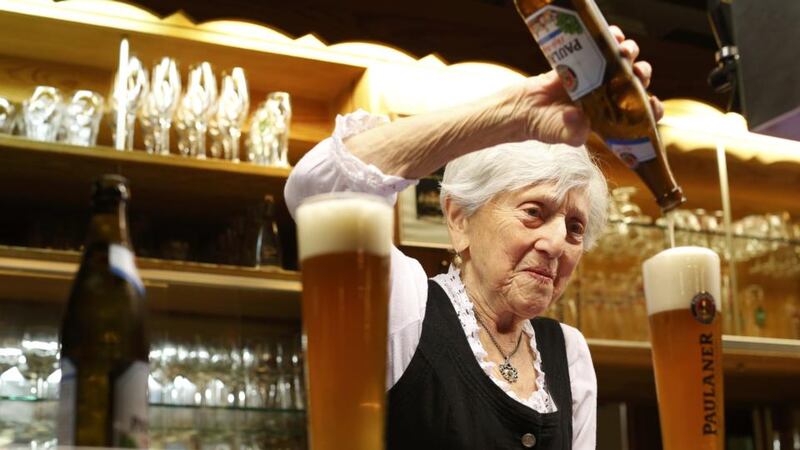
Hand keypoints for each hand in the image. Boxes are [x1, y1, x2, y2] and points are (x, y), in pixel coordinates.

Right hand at [508, 26, 663, 145]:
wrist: (526, 108)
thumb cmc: (547, 125)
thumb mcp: (562, 135)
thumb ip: (573, 132)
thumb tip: (579, 117)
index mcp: (611, 117)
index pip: (640, 114)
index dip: (651, 108)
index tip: (651, 102)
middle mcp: (609, 96)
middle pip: (637, 83)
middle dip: (642, 75)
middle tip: (637, 73)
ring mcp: (598, 77)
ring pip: (625, 62)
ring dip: (630, 54)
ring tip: (624, 52)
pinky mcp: (586, 61)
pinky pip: (604, 46)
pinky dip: (612, 38)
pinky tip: (613, 37)